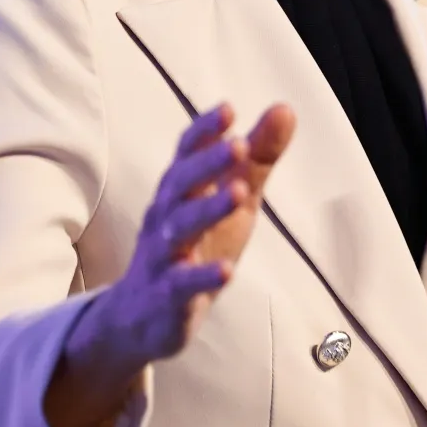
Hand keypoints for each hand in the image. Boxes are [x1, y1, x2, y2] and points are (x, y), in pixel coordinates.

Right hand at [44, 102, 293, 426]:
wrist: (141, 317)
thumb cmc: (195, 246)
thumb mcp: (232, 202)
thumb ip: (256, 160)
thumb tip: (284, 109)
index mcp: (180, 191)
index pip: (186, 153)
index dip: (204, 131)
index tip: (228, 109)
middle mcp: (165, 217)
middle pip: (182, 184)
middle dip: (208, 162)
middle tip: (238, 143)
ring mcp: (163, 257)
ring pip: (180, 229)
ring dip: (208, 210)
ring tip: (238, 194)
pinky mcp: (167, 297)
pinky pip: (181, 285)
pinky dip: (202, 277)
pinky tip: (227, 271)